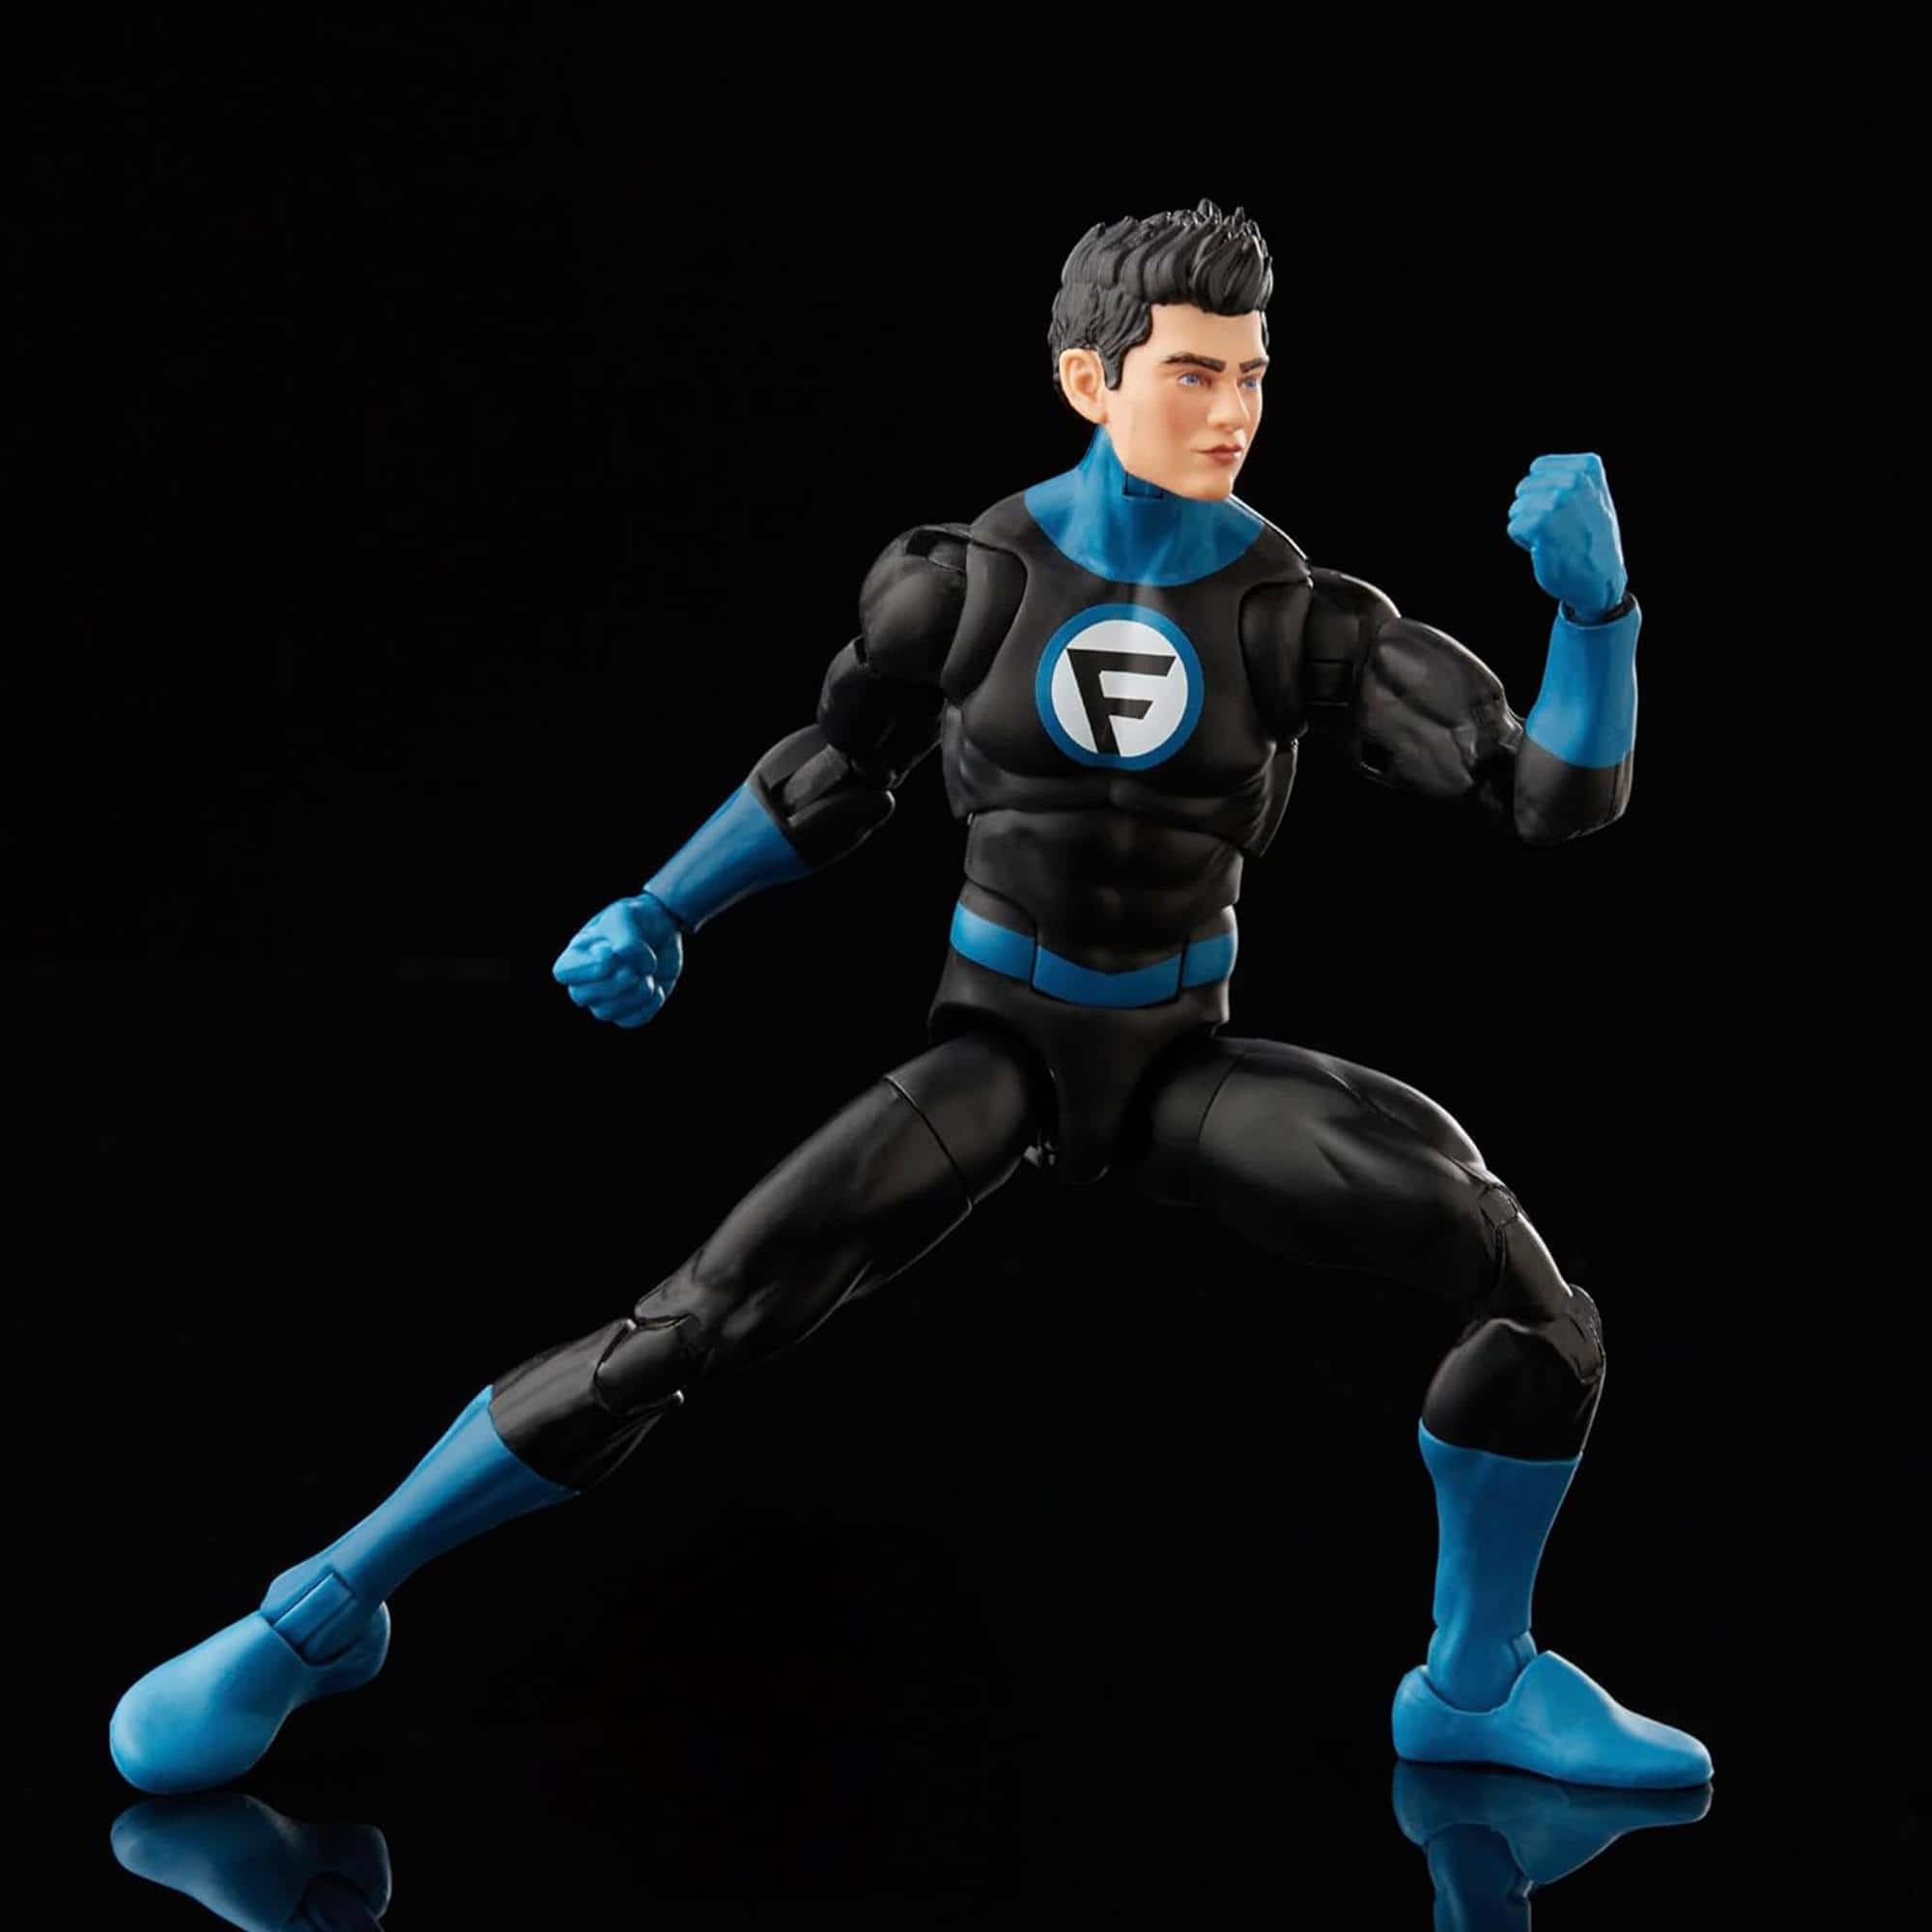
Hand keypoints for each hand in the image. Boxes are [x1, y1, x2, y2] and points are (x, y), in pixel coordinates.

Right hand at [553, 892, 684, 1028]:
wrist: (662, 928)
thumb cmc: (636, 919)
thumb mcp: (627, 917)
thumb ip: (625, 938)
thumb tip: (629, 968)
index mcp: (577, 954)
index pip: (563, 972)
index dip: (587, 968)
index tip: (612, 953)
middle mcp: (586, 979)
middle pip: (581, 996)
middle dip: (613, 982)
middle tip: (634, 968)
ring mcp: (606, 997)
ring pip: (605, 1012)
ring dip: (634, 994)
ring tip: (649, 972)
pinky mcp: (628, 1009)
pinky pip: (630, 1021)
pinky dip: (648, 1006)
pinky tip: (658, 987)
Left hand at [1507, 453, 1627, 622]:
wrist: (1601, 579)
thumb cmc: (1592, 539)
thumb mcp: (1593, 496)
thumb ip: (1570, 477)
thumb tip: (1536, 468)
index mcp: (1588, 466)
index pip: (1538, 468)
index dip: (1544, 492)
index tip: (1567, 510)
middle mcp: (1574, 479)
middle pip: (1525, 487)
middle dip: (1534, 509)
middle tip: (1561, 528)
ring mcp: (1557, 500)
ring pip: (1517, 508)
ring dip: (1530, 526)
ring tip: (1556, 538)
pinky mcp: (1541, 523)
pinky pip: (1514, 527)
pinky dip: (1525, 542)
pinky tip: (1548, 548)